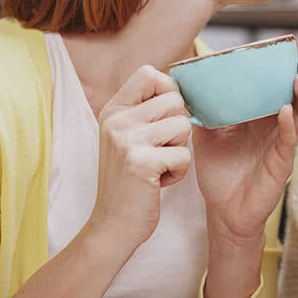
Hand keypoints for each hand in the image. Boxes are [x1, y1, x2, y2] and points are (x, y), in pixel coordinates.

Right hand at [87, 65, 192, 248]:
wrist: (113, 224)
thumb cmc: (130, 180)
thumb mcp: (127, 136)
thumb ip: (146, 110)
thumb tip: (181, 86)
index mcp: (114, 110)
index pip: (149, 73)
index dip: (168, 90)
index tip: (165, 116)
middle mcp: (117, 120)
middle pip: (175, 100)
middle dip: (179, 127)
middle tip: (161, 149)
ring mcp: (126, 140)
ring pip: (183, 126)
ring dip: (180, 150)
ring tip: (159, 165)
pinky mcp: (140, 163)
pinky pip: (184, 155)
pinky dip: (178, 172)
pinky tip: (159, 182)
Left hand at [191, 37, 297, 243]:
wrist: (222, 210)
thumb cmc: (220, 171)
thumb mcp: (208, 133)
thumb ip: (204, 108)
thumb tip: (186, 81)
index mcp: (261, 115)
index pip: (277, 83)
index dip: (286, 63)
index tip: (293, 42)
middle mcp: (276, 125)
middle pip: (297, 93)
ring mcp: (281, 143)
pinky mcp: (281, 163)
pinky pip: (287, 140)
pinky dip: (288, 124)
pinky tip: (286, 110)